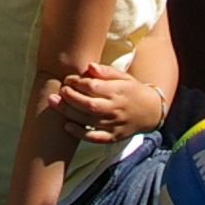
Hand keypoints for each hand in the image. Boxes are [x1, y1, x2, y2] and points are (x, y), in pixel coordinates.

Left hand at [48, 59, 165, 141]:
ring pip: (89, 121)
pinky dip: (80, 133)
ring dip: (69, 113)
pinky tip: (67, 126)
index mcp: (119, 91)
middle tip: (59, 91)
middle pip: (89, 105)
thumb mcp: (124, 76)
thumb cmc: (132, 90)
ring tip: (53, 103)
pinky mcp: (113, 137)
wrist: (151, 112)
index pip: (94, 87)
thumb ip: (106, 71)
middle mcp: (116, 108)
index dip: (78, 83)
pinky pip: (95, 138)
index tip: (68, 79)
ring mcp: (115, 124)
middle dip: (70, 97)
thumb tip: (89, 66)